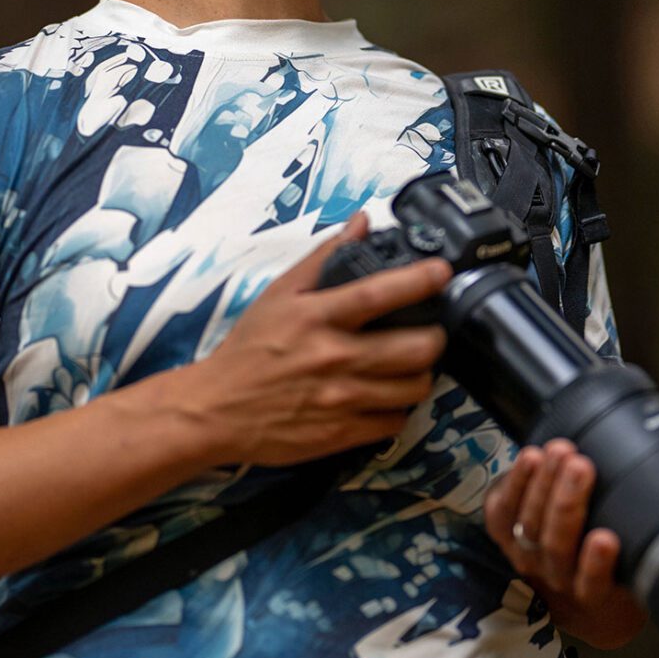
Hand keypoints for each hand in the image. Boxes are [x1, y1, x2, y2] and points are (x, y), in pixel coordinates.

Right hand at [176, 211, 450, 468]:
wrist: (216, 409)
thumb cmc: (250, 348)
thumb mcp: (279, 293)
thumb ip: (324, 257)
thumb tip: (361, 222)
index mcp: (317, 317)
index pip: (379, 293)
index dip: (419, 280)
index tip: (442, 272)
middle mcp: (334, 358)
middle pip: (416, 348)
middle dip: (434, 336)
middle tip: (428, 330)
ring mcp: (341, 400)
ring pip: (414, 389)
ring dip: (421, 374)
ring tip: (409, 365)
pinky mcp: (342, 434)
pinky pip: (394, 422)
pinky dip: (398, 408)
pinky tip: (386, 396)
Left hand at [485, 444, 658, 649]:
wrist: (580, 600)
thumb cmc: (628, 564)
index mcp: (598, 596)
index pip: (592, 585)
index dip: (595, 564)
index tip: (606, 537)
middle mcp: (558, 582)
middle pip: (554, 547)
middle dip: (566, 504)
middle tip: (581, 464)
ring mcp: (529, 561)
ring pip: (528, 527)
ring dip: (541, 488)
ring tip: (559, 452)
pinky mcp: (507, 537)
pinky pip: (503, 514)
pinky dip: (514, 486)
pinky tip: (530, 458)